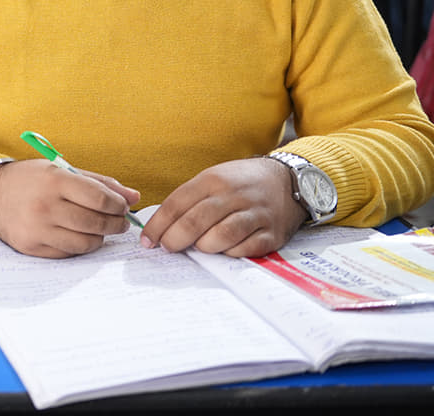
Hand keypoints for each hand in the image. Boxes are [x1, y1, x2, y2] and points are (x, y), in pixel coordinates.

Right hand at [0, 159, 139, 257]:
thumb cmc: (30, 179)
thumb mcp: (60, 170)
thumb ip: (98, 182)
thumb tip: (133, 196)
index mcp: (54, 181)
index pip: (99, 198)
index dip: (118, 205)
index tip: (122, 206)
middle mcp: (45, 206)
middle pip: (95, 222)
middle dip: (115, 224)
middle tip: (120, 222)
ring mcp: (37, 229)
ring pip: (85, 242)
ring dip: (100, 237)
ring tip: (101, 229)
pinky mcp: (31, 247)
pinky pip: (67, 253)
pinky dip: (80, 246)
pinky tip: (80, 236)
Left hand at [141, 158, 303, 256]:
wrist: (286, 180)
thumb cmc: (240, 183)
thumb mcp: (212, 179)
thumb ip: (189, 201)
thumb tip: (160, 227)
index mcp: (213, 179)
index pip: (177, 204)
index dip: (158, 225)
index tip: (147, 240)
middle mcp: (233, 195)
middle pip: (195, 222)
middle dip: (174, 239)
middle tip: (168, 247)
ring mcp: (255, 214)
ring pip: (220, 237)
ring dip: (203, 247)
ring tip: (197, 247)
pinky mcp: (271, 234)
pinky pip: (245, 249)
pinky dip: (230, 253)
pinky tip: (224, 249)